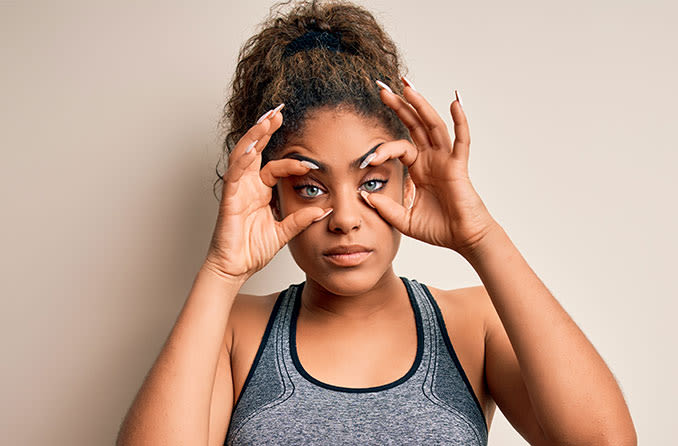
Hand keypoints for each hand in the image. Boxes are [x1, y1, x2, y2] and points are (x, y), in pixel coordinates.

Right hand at [204, 105, 331, 281]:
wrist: (234, 269)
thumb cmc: (251, 250)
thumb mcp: (284, 232)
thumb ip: (300, 219)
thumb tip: (322, 210)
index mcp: (260, 192)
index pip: (275, 167)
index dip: (292, 162)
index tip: (310, 161)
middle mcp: (247, 187)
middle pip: (255, 151)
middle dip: (266, 130)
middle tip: (279, 112)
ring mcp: (236, 191)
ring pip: (243, 156)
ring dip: (254, 136)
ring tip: (266, 119)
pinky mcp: (228, 199)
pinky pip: (234, 175)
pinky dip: (242, 160)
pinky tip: (251, 147)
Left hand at [361, 79, 498, 256]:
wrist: (463, 239)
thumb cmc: (439, 229)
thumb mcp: (404, 219)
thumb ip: (385, 208)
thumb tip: (365, 195)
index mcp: (419, 169)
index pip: (399, 147)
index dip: (382, 149)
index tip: (366, 159)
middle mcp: (432, 159)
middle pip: (414, 125)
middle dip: (399, 106)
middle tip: (382, 89)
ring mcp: (446, 159)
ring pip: (433, 125)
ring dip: (420, 105)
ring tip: (407, 87)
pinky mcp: (458, 166)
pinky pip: (461, 140)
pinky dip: (460, 121)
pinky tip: (454, 102)